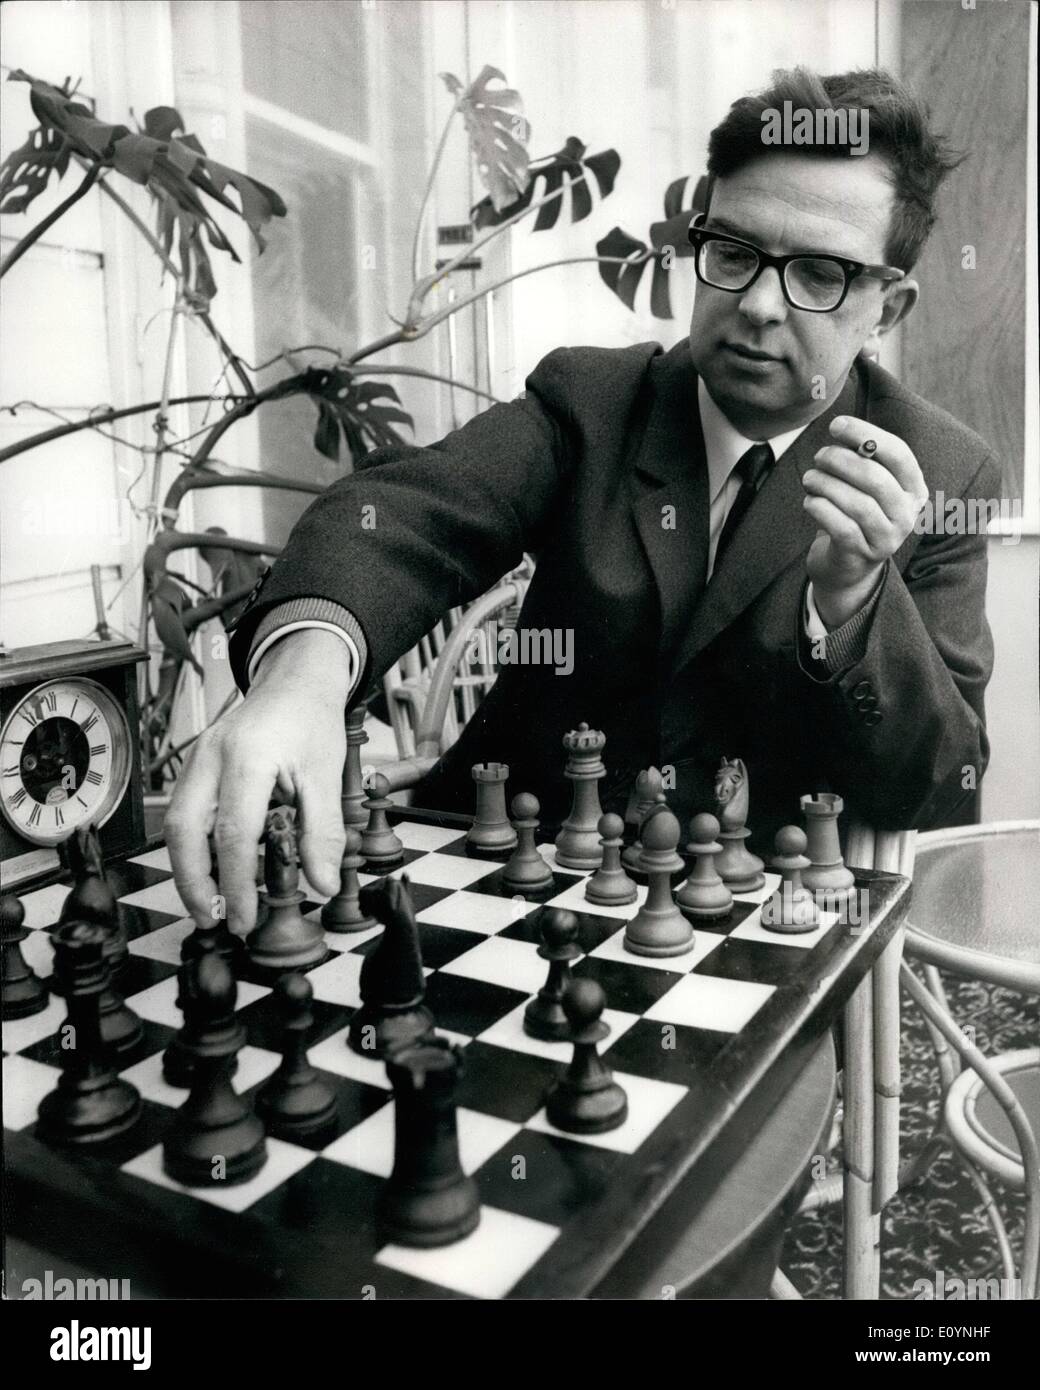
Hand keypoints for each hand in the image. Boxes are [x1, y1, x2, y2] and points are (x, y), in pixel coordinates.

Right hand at [165, 629, 352, 934]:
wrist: (296, 680)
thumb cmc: (311, 722)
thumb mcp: (327, 776)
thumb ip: (322, 833)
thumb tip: (321, 885)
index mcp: (249, 757)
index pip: (233, 833)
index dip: (235, 883)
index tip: (244, 917)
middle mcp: (212, 756)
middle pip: (184, 830)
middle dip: (192, 882)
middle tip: (213, 920)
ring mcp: (197, 758)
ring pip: (174, 822)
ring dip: (186, 868)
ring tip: (207, 904)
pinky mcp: (195, 764)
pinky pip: (181, 810)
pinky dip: (190, 846)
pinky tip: (209, 870)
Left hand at [802, 416, 927, 627]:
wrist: (847, 567)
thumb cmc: (854, 515)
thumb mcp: (866, 486)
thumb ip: (862, 459)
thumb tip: (842, 429)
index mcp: (914, 490)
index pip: (899, 454)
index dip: (866, 435)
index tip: (836, 425)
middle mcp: (907, 515)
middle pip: (875, 478)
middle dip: (840, 461)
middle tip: (819, 457)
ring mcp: (886, 539)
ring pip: (856, 503)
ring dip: (825, 484)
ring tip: (810, 478)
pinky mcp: (860, 555)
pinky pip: (839, 526)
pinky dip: (819, 508)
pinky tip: (809, 501)